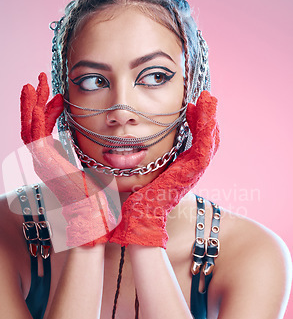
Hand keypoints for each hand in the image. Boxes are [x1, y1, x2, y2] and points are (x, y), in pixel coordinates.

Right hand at [20, 72, 118, 246]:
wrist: (93, 219)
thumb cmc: (96, 200)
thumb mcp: (94, 172)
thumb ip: (89, 160)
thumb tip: (101, 152)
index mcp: (54, 161)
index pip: (45, 131)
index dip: (49, 112)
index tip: (60, 96)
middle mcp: (44, 161)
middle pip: (32, 125)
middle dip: (35, 101)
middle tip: (39, 80)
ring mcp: (42, 163)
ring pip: (29, 127)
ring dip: (30, 105)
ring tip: (34, 83)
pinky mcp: (45, 164)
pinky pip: (34, 137)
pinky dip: (35, 119)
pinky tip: (39, 103)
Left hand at [110, 91, 218, 247]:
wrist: (130, 221)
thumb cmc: (126, 201)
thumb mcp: (127, 174)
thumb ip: (125, 161)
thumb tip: (109, 148)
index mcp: (175, 171)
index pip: (191, 143)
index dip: (194, 124)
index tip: (188, 106)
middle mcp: (186, 172)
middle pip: (204, 140)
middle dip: (206, 117)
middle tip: (205, 98)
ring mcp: (190, 173)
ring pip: (208, 141)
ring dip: (209, 118)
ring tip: (208, 99)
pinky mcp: (190, 174)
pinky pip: (204, 148)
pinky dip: (206, 130)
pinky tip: (203, 113)